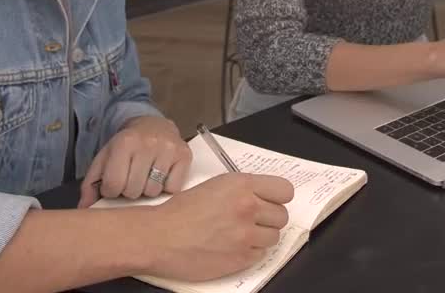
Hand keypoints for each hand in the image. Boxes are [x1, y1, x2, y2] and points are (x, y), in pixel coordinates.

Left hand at [78, 116, 191, 206]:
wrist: (153, 125)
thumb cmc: (126, 147)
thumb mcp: (105, 158)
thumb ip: (91, 184)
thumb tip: (84, 208)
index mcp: (124, 143)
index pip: (113, 185)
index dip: (112, 190)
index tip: (115, 183)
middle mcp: (147, 144)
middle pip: (133, 190)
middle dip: (130, 190)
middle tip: (132, 179)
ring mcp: (168, 149)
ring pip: (153, 191)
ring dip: (148, 190)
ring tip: (147, 177)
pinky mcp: (184, 155)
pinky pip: (173, 189)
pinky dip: (166, 188)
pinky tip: (162, 176)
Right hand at [138, 173, 294, 281]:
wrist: (159, 237)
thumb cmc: (180, 211)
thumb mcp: (215, 185)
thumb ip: (243, 189)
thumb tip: (262, 197)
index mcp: (242, 185)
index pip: (285, 191)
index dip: (277, 198)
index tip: (269, 202)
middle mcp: (248, 208)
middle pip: (282, 216)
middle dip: (268, 219)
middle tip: (250, 221)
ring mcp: (246, 235)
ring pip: (274, 237)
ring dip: (260, 237)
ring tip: (239, 235)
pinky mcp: (241, 259)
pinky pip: (260, 255)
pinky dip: (249, 253)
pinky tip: (231, 247)